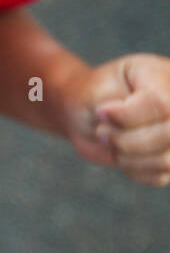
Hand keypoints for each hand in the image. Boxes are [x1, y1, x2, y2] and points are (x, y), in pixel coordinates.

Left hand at [61, 53, 169, 186]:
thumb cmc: (96, 95)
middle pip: (169, 134)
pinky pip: (159, 176)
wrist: (91, 112)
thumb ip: (119, 105)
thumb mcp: (101, 90)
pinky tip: (122, 152)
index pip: (160, 103)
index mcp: (167, 76)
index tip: (101, 112)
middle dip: (126, 139)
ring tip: (111, 140)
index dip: (127, 115)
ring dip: (127, 155)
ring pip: (165, 160)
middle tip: (102, 131)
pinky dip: (133, 168)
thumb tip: (126, 122)